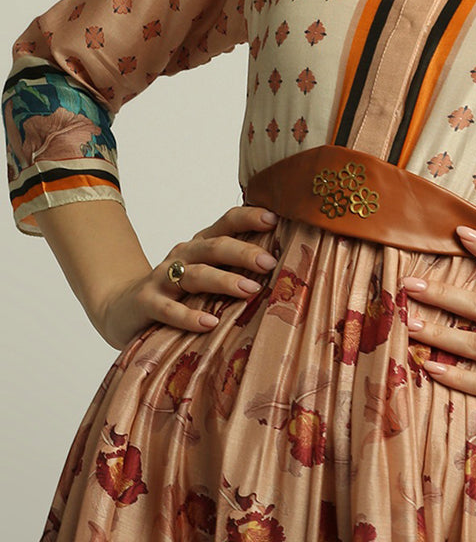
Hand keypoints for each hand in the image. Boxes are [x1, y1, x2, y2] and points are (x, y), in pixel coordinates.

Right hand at [95, 204, 279, 349]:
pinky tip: (210, 324)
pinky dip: (189, 316)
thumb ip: (236, 268)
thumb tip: (287, 266)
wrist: (122, 307)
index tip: (274, 219)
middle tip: (270, 263)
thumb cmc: (178, 292)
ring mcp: (163, 279)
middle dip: (243, 253)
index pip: (226, 222)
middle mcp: (183, 256)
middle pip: (214, 247)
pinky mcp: (147, 303)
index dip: (248, 218)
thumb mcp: (207, 274)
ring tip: (250, 290)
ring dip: (223, 281)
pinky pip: (168, 310)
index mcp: (201, 245)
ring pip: (195, 275)